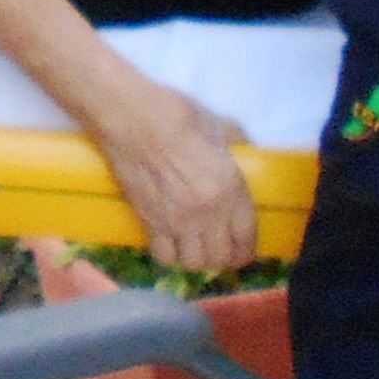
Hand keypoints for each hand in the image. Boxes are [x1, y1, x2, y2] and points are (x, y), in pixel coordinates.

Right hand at [74, 76, 259, 271]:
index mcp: (230, 189)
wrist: (130, 118)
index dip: (247, 251)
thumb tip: (246, 149)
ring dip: (198, 261)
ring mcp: (176, 221)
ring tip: (196, 251)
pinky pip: (164, 256)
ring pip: (194, 263)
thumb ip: (238, 143)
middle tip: (221, 252)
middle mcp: (207, 214)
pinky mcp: (148, 222)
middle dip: (224, 259)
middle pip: (220, 258)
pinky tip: (172, 245)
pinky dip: (171, 256)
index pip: (246, 238)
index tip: (245, 251)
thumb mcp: (220, 125)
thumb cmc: (177, 115)